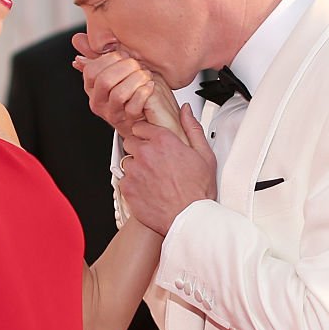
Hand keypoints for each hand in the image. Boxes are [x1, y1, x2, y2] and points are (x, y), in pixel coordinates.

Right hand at [71, 33, 185, 142]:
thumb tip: (77, 39)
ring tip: (146, 75)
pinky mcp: (129, 122)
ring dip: (135, 80)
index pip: (91, 71)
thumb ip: (96, 56)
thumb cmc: (132, 91)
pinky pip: (134, 108)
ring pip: (119, 95)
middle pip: (104, 81)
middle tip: (137, 64)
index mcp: (92, 89)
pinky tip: (150, 85)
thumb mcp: (113, 70)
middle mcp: (99, 103)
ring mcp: (113, 115)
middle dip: (124, 68)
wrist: (150, 117)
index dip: (109, 59)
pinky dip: (144, 93)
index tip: (124, 55)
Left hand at [120, 104, 216, 234]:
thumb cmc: (197, 191)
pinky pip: (124, 180)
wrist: (189, 218)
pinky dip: (132, 184)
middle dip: (139, 149)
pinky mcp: (128, 188)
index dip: (145, 134)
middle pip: (130, 142)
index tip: (149, 141)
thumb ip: (192, 128)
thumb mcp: (204, 154)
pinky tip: (147, 190)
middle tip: (153, 162)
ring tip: (152, 179)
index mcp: (163, 141)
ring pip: (127, 162)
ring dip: (135, 167)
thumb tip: (185, 111)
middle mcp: (146, 153)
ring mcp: (135, 171)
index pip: (141, 126)